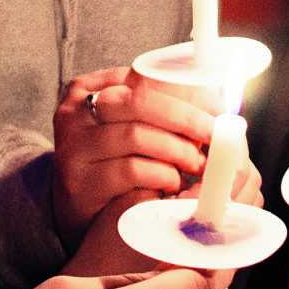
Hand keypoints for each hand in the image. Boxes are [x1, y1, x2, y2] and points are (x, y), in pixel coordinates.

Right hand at [51, 66, 213, 242]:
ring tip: (195, 163)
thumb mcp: (122, 125)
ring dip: (176, 150)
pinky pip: (131, 171)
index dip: (183, 94)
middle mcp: (74, 114)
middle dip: (184, 118)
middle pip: (138, 102)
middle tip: (212, 136)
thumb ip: (151, 108)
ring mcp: (73, 148)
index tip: (215, 109)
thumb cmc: (111, 161)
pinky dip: (160, 175)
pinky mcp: (80, 183)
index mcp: (85, 90)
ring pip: (136, 136)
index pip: (141, 80)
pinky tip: (171, 183)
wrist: (77, 208)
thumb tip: (212, 99)